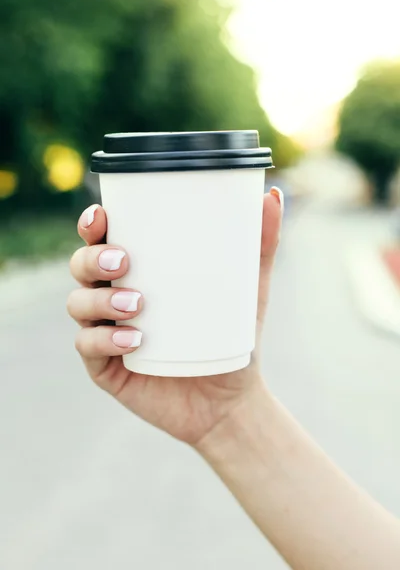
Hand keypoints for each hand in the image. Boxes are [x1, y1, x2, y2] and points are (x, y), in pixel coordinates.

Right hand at [67, 189, 282, 444]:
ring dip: (99, 299)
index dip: (93, 224)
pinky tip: (135, 340)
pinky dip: (105, 341)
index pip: (103, 239)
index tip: (103, 215)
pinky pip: (89, 348)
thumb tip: (272, 195)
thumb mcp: (249, 289)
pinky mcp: (106, 368)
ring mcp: (106, 333)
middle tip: (124, 261)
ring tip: (137, 304)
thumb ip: (260, 244)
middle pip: (81, 267)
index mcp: (139, 273)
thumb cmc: (231, 337)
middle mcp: (114, 298)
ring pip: (78, 304)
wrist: (229, 400)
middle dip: (92, 258)